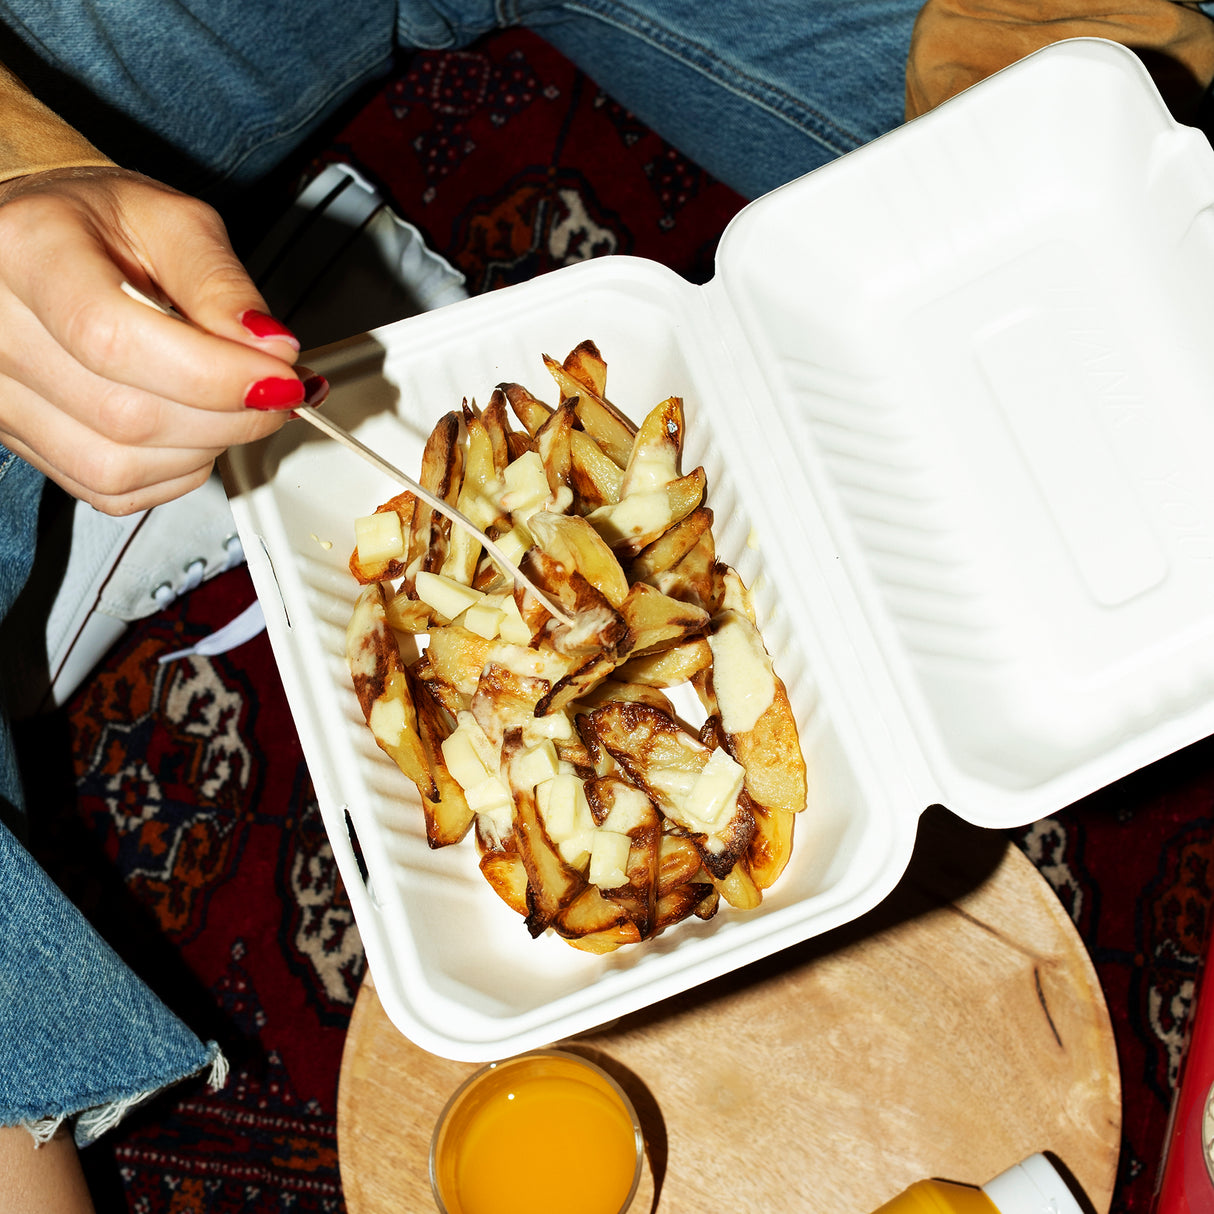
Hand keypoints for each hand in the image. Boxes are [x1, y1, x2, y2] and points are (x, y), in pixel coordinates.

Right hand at [0, 165, 322, 513]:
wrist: (40, 244)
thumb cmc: (98, 226)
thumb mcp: (172, 222)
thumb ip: (223, 285)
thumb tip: (272, 351)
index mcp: (26, 252)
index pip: (115, 341)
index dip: (214, 375)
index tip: (279, 377)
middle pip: (126, 417)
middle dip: (229, 416)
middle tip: (275, 390)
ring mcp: (1, 396)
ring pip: (120, 466)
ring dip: (206, 447)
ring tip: (234, 402)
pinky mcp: (24, 443)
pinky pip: (113, 489)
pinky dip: (174, 470)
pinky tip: (192, 427)